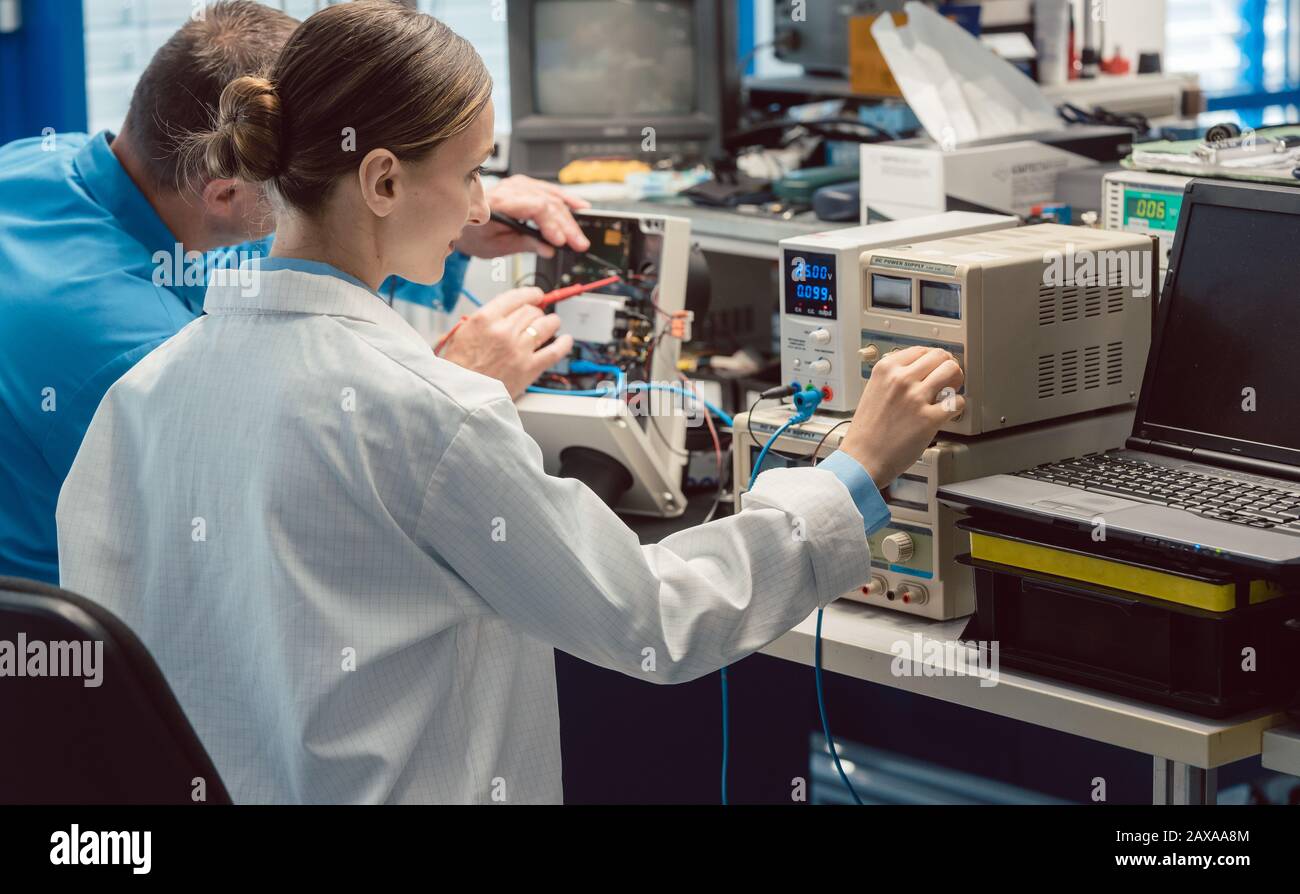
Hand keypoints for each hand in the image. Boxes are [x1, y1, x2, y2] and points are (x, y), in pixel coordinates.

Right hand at [439, 287, 574, 398]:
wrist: (460, 396)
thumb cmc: (457, 369)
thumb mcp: (460, 335)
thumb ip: (482, 322)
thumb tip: (500, 314)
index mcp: (484, 319)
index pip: (515, 297)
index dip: (530, 294)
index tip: (535, 295)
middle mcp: (504, 331)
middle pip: (531, 311)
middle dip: (537, 311)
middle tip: (538, 315)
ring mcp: (519, 349)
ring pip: (545, 325)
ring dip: (551, 322)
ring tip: (553, 324)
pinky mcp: (529, 368)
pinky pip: (554, 351)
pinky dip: (563, 344)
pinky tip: (566, 340)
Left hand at [455, 175, 592, 258]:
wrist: (461, 222)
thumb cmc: (473, 233)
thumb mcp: (495, 247)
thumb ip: (523, 245)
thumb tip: (548, 249)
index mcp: (498, 203)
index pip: (535, 207)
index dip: (551, 224)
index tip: (561, 242)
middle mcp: (508, 189)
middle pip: (546, 202)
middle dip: (566, 226)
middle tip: (578, 244)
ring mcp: (517, 185)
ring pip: (550, 196)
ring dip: (569, 216)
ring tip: (580, 233)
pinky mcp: (523, 186)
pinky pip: (548, 190)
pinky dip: (565, 199)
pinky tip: (578, 206)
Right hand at [841, 346, 965, 488]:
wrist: (863, 458)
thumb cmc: (867, 431)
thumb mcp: (874, 390)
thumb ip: (894, 378)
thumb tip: (919, 372)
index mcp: (886, 369)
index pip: (920, 350)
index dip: (932, 358)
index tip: (935, 366)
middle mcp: (901, 379)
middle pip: (939, 356)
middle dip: (947, 365)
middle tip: (948, 377)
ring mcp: (915, 398)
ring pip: (952, 371)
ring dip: (956, 380)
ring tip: (950, 391)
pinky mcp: (929, 418)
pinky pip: (956, 401)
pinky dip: (956, 406)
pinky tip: (948, 411)